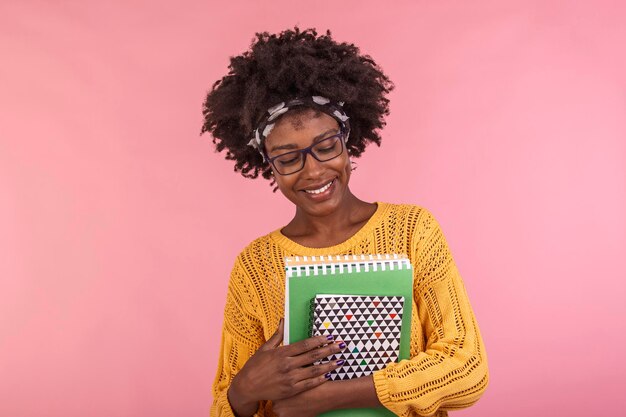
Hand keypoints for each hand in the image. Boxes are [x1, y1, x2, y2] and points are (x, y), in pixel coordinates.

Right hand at [227, 319, 345, 416]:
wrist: (247, 387)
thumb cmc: (255, 366)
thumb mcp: (265, 348)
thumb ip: (277, 335)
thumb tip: (283, 320)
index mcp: (282, 353)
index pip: (305, 345)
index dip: (319, 340)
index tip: (329, 337)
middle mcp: (288, 365)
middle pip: (313, 356)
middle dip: (329, 350)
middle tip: (341, 346)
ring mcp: (290, 378)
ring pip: (314, 370)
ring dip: (328, 365)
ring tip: (340, 361)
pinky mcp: (291, 390)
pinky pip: (309, 384)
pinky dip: (320, 379)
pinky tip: (328, 375)